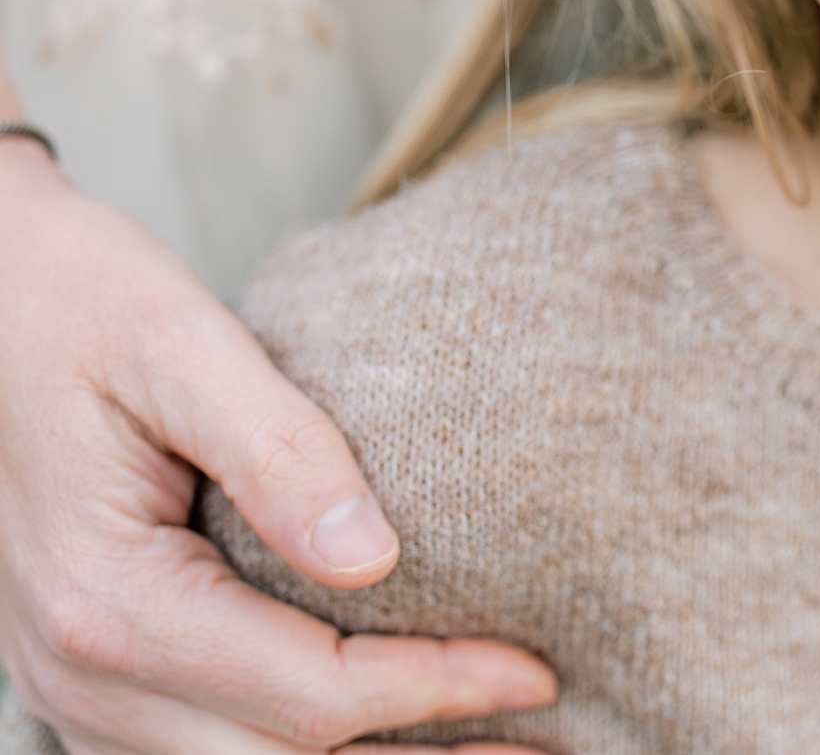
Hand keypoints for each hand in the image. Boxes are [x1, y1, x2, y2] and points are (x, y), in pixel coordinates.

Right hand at [0, 136, 556, 752]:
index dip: (437, 689)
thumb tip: (376, 559)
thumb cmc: (82, 301)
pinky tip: (390, 727)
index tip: (539, 669)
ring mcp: (78, 688)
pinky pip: (210, 749)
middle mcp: (80, 673)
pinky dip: (302, 748)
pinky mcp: (95, 675)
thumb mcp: (179, 343)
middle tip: (549, 743)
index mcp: (109, 601)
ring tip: (495, 750)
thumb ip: (280, 451)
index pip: (309, 693)